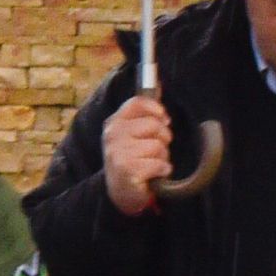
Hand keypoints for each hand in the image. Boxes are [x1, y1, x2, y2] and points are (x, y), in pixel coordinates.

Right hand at [102, 93, 173, 216]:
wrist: (119, 193)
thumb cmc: (131, 159)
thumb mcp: (132, 133)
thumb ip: (144, 112)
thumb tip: (159, 82)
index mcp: (114, 123)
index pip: (137, 103)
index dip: (156, 110)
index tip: (162, 119)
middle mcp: (113, 136)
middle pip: (154, 125)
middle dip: (162, 139)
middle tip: (152, 150)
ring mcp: (119, 153)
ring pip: (158, 146)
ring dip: (161, 157)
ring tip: (150, 164)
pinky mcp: (128, 170)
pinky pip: (160, 164)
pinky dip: (162, 171)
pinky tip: (152, 175)